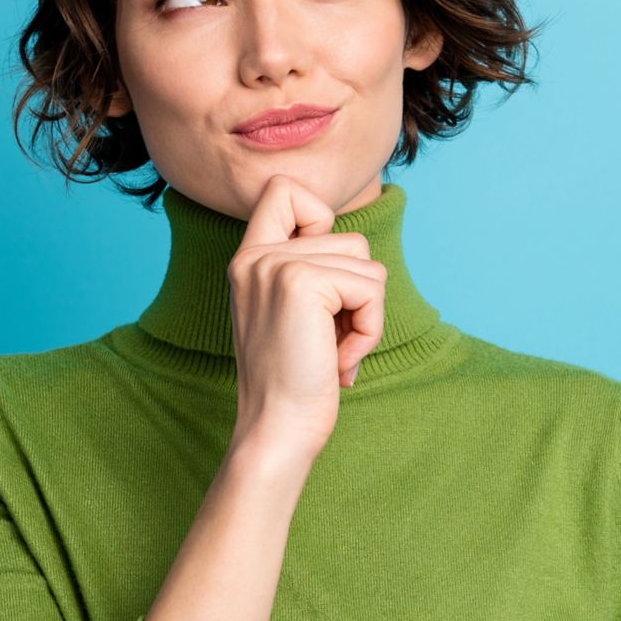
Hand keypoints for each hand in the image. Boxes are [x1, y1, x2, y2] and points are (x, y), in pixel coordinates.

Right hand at [225, 174, 387, 459]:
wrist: (277, 430)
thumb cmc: (295, 382)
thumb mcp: (294, 314)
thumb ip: (312, 272)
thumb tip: (361, 252)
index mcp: (249, 259)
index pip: (284, 190)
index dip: (320, 220)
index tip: (322, 282)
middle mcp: (256, 255)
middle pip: (351, 239)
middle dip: (358, 294)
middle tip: (329, 339)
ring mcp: (275, 265)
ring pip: (367, 264)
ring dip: (366, 314)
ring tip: (333, 351)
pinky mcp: (300, 282)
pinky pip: (371, 289)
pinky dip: (370, 329)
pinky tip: (340, 360)